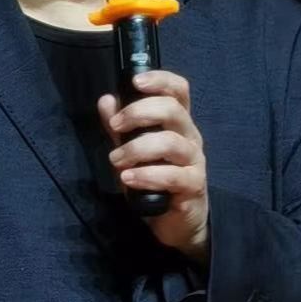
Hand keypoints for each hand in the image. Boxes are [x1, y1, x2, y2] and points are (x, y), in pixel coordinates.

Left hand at [99, 71, 208, 262]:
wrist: (177, 222)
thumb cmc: (156, 180)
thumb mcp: (133, 151)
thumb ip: (120, 128)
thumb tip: (106, 100)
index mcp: (178, 123)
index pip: (178, 90)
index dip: (160, 80)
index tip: (135, 82)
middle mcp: (190, 137)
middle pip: (173, 110)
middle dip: (138, 113)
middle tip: (115, 127)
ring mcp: (194, 161)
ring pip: (170, 142)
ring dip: (136, 149)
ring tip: (115, 160)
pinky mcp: (193, 186)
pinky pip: (172, 175)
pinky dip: (146, 175)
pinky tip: (128, 179)